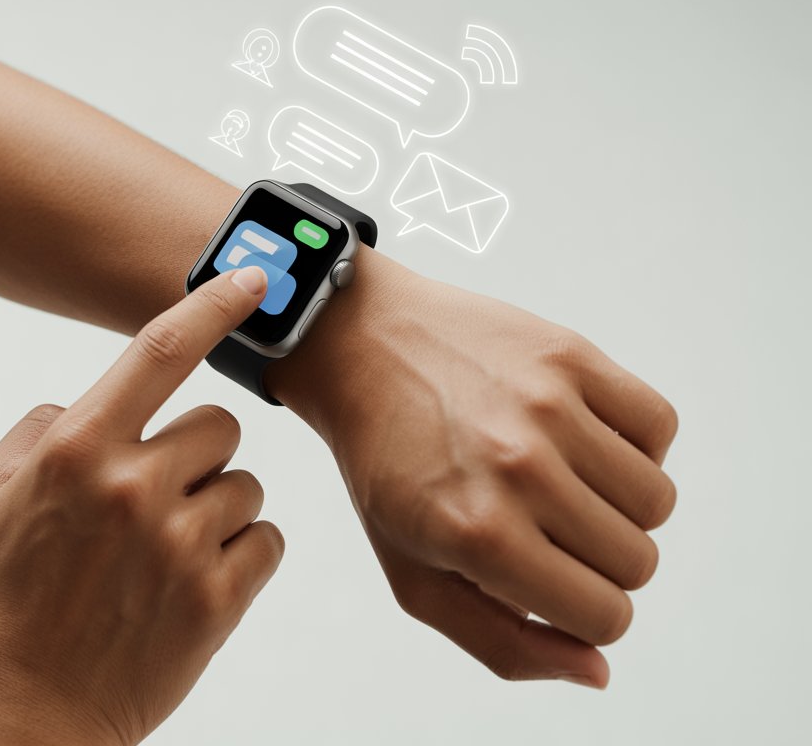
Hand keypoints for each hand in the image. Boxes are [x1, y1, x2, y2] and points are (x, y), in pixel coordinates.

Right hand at [0, 266, 283, 745]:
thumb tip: (84, 400)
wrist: (28, 711)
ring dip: (218, 508)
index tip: (253, 277)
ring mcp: (181, 544)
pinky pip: (267, 541)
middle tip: (161, 496)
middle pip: (222, 425)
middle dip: (199, 453)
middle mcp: (134, 486)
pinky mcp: (218, 599)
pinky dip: (241, 556)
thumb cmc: (0, 602)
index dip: (213, 303)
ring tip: (166, 552)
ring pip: (248, 485)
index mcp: (76, 449)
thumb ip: (36, 430)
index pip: (160, 350)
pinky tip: (192, 582)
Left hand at [269, 252, 677, 687]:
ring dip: (619, 504)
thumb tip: (598, 670)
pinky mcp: (570, 354)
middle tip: (542, 527)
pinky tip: (579, 439)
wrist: (361, 348)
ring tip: (559, 482)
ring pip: (657, 500)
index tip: (549, 582)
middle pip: (637, 561)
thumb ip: (504, 644)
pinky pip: (659, 425)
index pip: (605, 616)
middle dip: (598, 561)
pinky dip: (635, 443)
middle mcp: (519, 470)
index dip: (584, 612)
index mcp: (479, 535)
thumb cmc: (386, 471)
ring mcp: (549, 406)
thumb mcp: (416, 576)